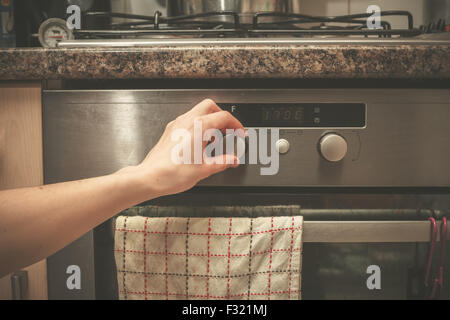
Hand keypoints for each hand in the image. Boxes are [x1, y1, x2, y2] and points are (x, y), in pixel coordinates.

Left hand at [120, 99, 244, 197]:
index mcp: (199, 127)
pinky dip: (199, 127)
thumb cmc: (172, 173)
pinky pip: (188, 121)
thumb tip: (232, 160)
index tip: (240, 134)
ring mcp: (176, 125)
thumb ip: (222, 162)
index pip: (223, 117)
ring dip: (210, 121)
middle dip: (222, 117)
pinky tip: (200, 144)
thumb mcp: (204, 169)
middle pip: (210, 106)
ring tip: (215, 140)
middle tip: (228, 131)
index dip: (236, 125)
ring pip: (198, 112)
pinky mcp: (170, 131)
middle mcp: (187, 121)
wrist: (150, 177)